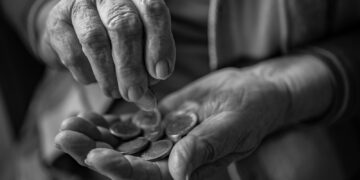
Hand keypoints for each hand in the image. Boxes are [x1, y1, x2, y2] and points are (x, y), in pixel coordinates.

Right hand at [36, 0, 175, 108]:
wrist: (74, 30)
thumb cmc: (115, 41)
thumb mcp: (139, 51)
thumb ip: (147, 72)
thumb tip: (150, 104)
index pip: (153, 11)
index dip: (159, 43)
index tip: (161, 73)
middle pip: (124, 27)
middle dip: (132, 67)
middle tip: (135, 93)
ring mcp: (81, 5)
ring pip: (96, 40)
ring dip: (108, 75)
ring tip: (116, 94)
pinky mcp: (57, 22)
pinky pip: (72, 53)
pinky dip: (87, 74)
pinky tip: (94, 81)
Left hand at [55, 67, 290, 179]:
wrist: (251, 93)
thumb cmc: (251, 112)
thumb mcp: (232, 127)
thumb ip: (206, 147)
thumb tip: (178, 170)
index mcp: (186, 168)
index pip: (147, 175)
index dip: (120, 168)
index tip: (96, 155)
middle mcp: (168, 158)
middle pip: (124, 160)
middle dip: (93, 151)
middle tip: (65, 137)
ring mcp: (160, 139)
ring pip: (120, 143)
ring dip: (93, 136)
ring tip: (68, 125)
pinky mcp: (157, 121)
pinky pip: (127, 125)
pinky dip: (106, 122)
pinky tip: (86, 115)